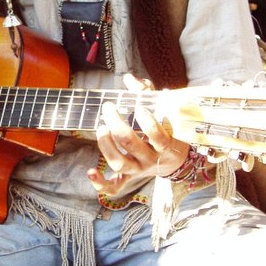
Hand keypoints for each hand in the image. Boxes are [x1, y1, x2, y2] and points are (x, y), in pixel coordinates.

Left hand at [87, 73, 189, 198]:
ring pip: (120, 164)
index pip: (157, 135)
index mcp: (164, 144)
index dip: (147, 121)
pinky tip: (90, 171)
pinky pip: (114, 187)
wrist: (175, 161)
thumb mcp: (164, 113)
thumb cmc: (167, 131)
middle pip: (132, 145)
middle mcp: (151, 159)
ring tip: (101, 128)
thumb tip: (129, 78)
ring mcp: (138, 170)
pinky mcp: (128, 179)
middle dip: (118, 125)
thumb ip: (147, 94)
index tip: (139, 107)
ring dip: (107, 146)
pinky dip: (101, 183)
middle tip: (108, 108)